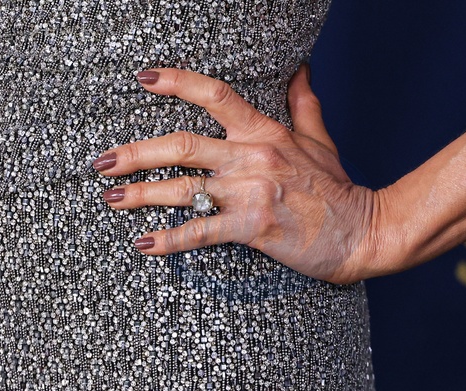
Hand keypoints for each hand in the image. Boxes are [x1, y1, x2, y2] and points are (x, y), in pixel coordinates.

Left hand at [92, 65, 377, 283]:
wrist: (363, 232)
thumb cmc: (339, 189)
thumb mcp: (321, 141)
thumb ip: (304, 105)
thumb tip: (301, 71)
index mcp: (266, 133)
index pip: (216, 96)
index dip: (177, 83)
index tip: (143, 80)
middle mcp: (253, 157)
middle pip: (182, 145)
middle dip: (135, 152)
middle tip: (102, 161)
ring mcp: (251, 192)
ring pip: (183, 188)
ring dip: (140, 193)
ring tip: (110, 197)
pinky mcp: (254, 228)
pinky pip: (202, 232)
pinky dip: (170, 240)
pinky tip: (144, 244)